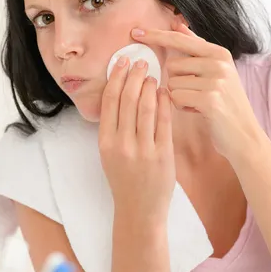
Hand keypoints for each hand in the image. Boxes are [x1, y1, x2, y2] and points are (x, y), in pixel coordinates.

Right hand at [98, 55, 175, 224]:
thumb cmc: (124, 181)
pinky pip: (164, 122)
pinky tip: (165, 92)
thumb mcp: (109, 155)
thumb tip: (120, 96)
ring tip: (152, 73)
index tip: (122, 63)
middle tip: (140, 61)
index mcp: (105, 143)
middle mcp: (122, 144)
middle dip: (134, 76)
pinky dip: (164, 104)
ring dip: (149, 86)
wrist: (139, 211)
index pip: (109, 102)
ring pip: (146, 108)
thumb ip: (113, 129)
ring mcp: (143, 150)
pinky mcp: (162, 155)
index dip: (116, 79)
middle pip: (127, 100)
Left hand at [131, 19, 264, 161]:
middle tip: (195, 92)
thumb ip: (196, 48)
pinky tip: (198, 111)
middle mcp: (218, 63)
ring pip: (172, 83)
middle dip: (176, 81)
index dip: (156, 35)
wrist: (245, 135)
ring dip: (179, 96)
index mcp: (219, 53)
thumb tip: (177, 24)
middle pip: (171, 65)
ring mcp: (215, 80)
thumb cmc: (226, 103)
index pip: (180, 39)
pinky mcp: (209, 99)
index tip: (135, 32)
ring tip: (198, 102)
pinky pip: (176, 97)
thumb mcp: (216, 71)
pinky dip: (182, 106)